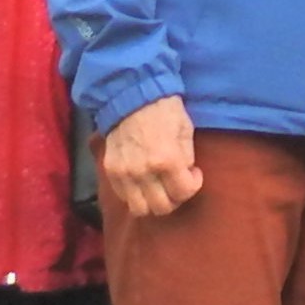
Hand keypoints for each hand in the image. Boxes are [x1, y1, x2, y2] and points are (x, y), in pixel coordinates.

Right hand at [101, 97, 203, 219]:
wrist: (131, 96)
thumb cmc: (164, 110)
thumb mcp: (185, 130)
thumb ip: (186, 157)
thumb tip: (185, 175)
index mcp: (167, 160)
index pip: (183, 193)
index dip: (193, 186)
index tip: (193, 174)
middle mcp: (144, 172)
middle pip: (161, 208)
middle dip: (174, 199)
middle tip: (177, 184)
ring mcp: (124, 174)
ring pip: (140, 209)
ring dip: (153, 202)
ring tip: (159, 187)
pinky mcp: (110, 172)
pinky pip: (124, 197)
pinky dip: (136, 196)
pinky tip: (143, 182)